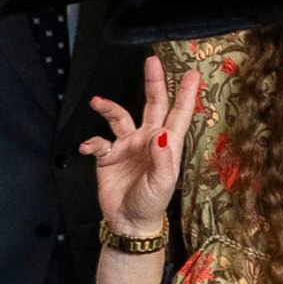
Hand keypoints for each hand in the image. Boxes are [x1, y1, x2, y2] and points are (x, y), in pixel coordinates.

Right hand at [81, 58, 202, 242]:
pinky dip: (92, 142)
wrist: (129, 222)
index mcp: (167, 144)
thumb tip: (162, 134)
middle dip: (153, 83)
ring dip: (109, 108)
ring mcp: (127, 146)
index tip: (192, 74)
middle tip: (151, 61)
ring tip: (98, 102)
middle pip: (152, 104)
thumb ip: (163, 159)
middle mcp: (148, 139)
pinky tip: (89, 148)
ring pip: (119, 116)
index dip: (186, 94)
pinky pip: (98, 142)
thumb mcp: (162, 183)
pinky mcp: (108, 156)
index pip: (179, 114)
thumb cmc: (151, 203)